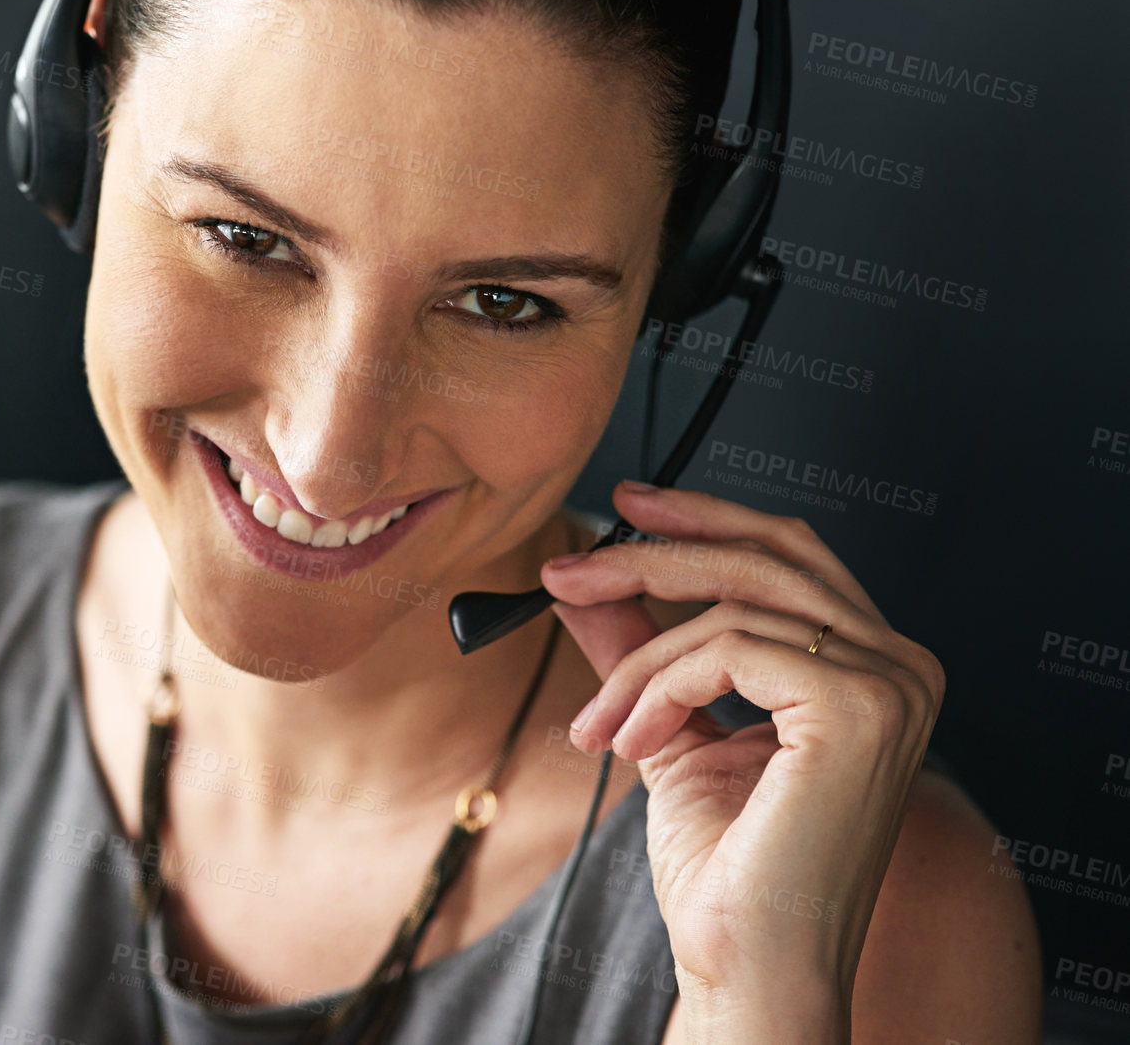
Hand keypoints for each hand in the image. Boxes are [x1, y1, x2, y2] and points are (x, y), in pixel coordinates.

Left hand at [540, 482, 945, 1040]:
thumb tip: (589, 581)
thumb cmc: (725, 865)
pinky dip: (660, 688)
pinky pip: (728, 650)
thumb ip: (641, 649)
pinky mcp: (859, 709)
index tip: (624, 508)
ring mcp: (889, 684)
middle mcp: (899, 665)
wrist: (747, 960)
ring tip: (596, 724)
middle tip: (568, 568)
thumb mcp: (670, 725)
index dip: (704, 519)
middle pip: (765, 555)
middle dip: (652, 552)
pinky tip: (632, 741)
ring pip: (731, 607)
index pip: (786, 554)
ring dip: (636, 660)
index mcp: (870, 665)